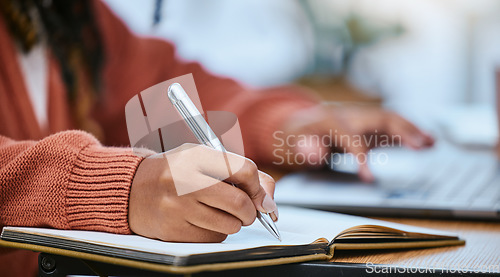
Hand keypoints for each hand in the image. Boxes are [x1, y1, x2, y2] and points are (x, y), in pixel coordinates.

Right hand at [129, 143, 276, 241]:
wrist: (130, 189)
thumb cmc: (174, 172)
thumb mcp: (202, 158)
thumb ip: (238, 172)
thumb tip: (269, 202)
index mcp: (196, 155)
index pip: (245, 170)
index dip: (259, 187)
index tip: (260, 196)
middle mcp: (186, 180)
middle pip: (240, 204)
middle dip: (251, 212)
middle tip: (247, 211)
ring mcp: (178, 207)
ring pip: (229, 225)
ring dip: (233, 223)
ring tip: (218, 212)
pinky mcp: (173, 230)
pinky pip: (212, 239)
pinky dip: (216, 233)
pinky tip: (202, 220)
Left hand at [276, 104, 433, 181]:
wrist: (300, 122)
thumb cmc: (298, 135)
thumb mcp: (294, 143)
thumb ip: (304, 149)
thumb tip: (314, 154)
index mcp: (330, 119)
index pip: (350, 137)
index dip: (360, 156)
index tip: (369, 178)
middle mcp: (349, 114)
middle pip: (378, 119)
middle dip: (401, 131)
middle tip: (421, 146)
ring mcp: (361, 118)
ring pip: (389, 120)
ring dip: (411, 130)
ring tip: (431, 143)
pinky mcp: (369, 125)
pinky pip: (391, 127)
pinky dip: (410, 133)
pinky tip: (428, 141)